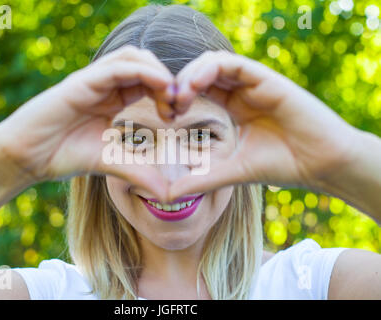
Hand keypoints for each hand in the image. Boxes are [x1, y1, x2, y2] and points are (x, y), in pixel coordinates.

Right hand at [0, 45, 175, 199]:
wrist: (27, 158)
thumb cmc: (63, 156)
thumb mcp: (111, 162)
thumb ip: (139, 172)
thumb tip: (167, 193)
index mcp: (112, 99)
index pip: (147, 81)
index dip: (168, 93)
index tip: (177, 115)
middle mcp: (104, 86)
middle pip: (143, 62)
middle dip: (167, 79)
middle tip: (177, 105)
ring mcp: (92, 81)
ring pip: (132, 56)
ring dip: (157, 71)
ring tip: (170, 95)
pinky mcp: (81, 82)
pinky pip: (117, 67)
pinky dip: (142, 71)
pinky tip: (158, 88)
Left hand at [169, 50, 360, 199]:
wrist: (320, 164)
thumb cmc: (283, 165)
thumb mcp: (232, 172)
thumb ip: (201, 179)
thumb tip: (167, 195)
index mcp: (236, 106)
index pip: (201, 88)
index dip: (179, 96)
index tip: (166, 115)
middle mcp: (244, 91)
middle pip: (203, 72)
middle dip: (180, 84)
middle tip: (168, 105)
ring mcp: (255, 83)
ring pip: (214, 62)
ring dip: (191, 74)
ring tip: (179, 96)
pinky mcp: (267, 79)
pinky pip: (233, 63)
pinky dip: (210, 69)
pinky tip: (195, 86)